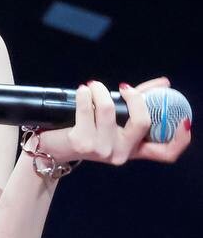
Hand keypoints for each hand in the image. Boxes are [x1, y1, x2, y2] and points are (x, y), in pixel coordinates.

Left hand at [29, 77, 190, 165]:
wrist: (52, 146)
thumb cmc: (85, 129)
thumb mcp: (114, 118)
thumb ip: (138, 102)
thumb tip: (164, 83)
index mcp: (133, 149)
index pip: (165, 153)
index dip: (180, 139)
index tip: (186, 121)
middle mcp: (120, 154)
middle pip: (142, 123)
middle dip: (135, 97)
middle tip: (123, 87)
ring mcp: (102, 151)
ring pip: (110, 110)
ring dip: (100, 90)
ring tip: (92, 86)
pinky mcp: (82, 143)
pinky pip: (88, 108)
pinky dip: (85, 94)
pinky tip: (82, 91)